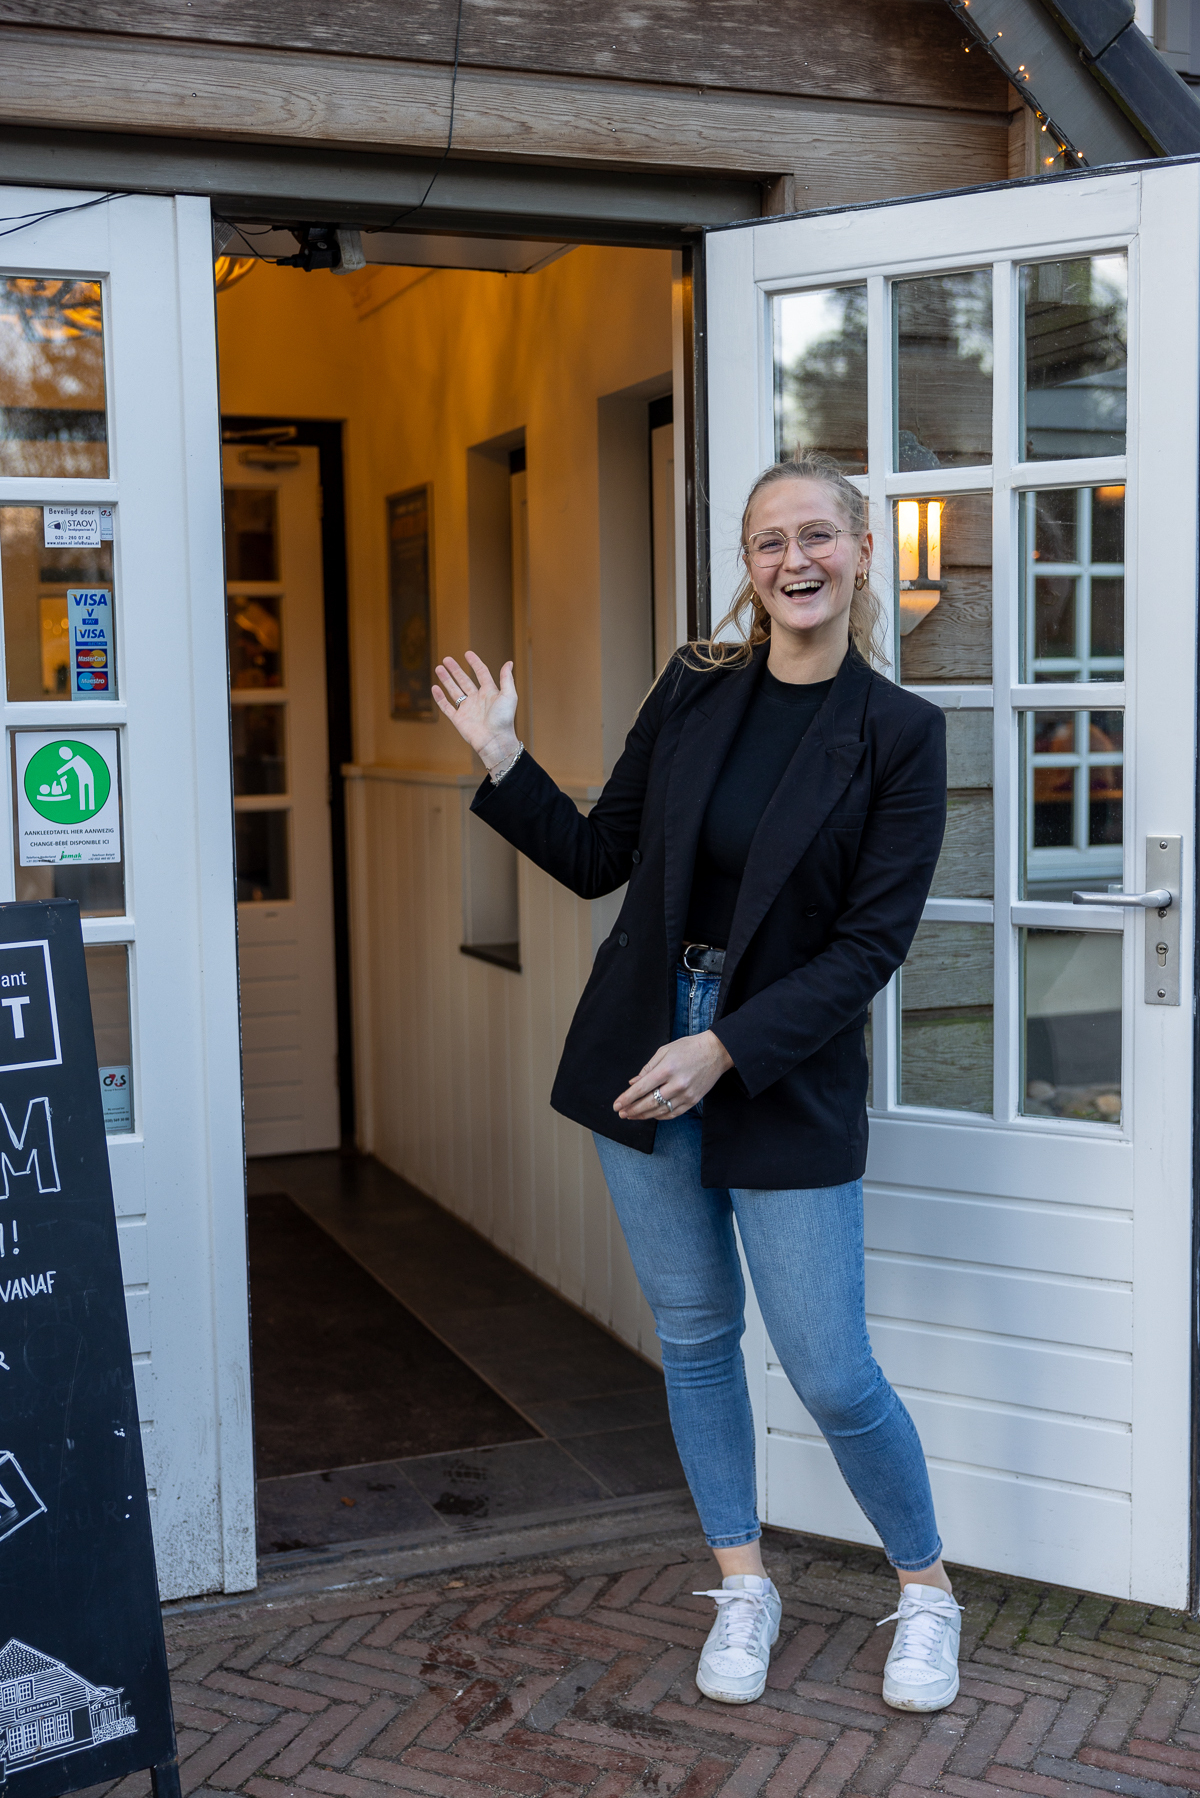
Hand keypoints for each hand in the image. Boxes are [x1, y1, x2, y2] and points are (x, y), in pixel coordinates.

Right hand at [432, 652, 519, 771]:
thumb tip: (508, 662)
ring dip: (446, 680)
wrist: (495, 740)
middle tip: (446, 659)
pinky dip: (440, 698)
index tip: (467, 653)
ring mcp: (467, 709)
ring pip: (454, 691)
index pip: (481, 673)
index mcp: (490, 692)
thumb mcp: (509, 695)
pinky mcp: (458, 719)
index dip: (475, 663)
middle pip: (464, 680)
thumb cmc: (504, 719)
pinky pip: (447, 707)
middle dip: (455, 670)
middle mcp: (477, 699)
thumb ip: (507, 679)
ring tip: (438, 668)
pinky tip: (434, 688)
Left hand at [614, 1030, 733, 1121]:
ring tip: (632, 1115)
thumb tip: (633, 1083)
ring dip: (643, 1115)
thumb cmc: (688, 1048)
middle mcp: (677, 1084)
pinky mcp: (693, 1101)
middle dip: (632, 1110)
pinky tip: (650, 1115)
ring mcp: (686, 1094)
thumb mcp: (664, 1051)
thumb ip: (647, 1068)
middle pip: (649, 1103)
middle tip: (621, 1113)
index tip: (616, 1105)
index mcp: (667, 1069)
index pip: (642, 1088)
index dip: (627, 1098)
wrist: (716, 1052)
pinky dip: (660, 1116)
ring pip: (660, 1111)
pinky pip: (673, 1113)